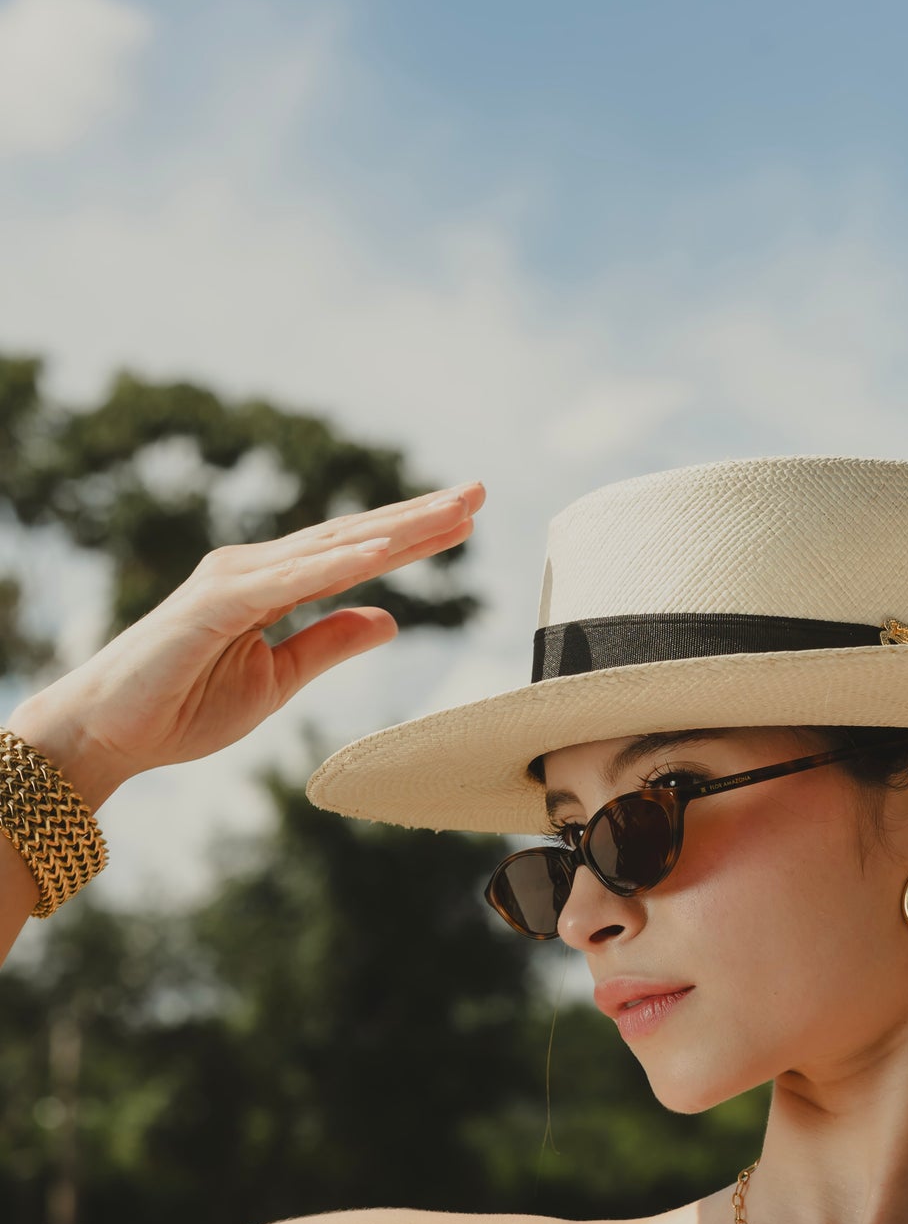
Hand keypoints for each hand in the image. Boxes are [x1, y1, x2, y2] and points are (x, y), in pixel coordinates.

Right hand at [7, 483, 483, 807]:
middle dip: (418, 515)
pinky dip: (340, 563)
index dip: (413, 537)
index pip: (356, 554)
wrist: (112, 731)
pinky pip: (291, 581)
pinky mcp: (217, 603)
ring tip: (451, 512)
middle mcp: (256, 569)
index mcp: (271, 586)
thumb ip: (328, 644)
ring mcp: (235, 579)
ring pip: (331, 547)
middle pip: (354, 536)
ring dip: (394, 528)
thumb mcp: (277, 679)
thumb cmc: (182, 706)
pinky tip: (386, 552)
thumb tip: (390, 618)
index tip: (466, 521)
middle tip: (479, 491)